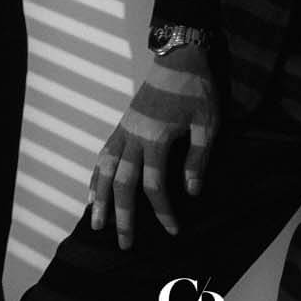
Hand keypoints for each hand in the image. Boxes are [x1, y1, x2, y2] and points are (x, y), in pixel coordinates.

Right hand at [89, 44, 217, 249]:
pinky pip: (104, 153)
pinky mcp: (123, 123)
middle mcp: (134, 136)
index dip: (163, 211)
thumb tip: (191, 192)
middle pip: (122, 183)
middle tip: (125, 246)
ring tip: (96, 225)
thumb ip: (197, 157)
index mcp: (156, 138)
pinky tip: (93, 191)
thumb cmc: (197, 88)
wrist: (179, 55)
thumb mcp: (207, 122)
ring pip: (104, 169)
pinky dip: (96, 175)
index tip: (174, 231)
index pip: (154, 185)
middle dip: (123, 216)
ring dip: (99, 198)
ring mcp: (125, 129)